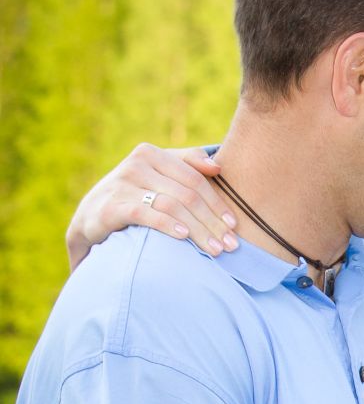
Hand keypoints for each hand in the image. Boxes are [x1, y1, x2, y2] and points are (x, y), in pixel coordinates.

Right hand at [65, 144, 237, 270]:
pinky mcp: (111, 205)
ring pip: (171, 205)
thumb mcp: (157, 178)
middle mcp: (137, 163)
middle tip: (230, 245)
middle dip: (212, 221)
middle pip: (187, 194)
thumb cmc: (132, 198)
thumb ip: (185, 166)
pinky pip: (146, 213)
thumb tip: (217, 167)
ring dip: (197, 229)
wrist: (89, 219)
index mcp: (152, 154)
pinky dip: (167, 224)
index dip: (217, 202)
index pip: (195, 178)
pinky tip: (184, 236)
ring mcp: (122, 183)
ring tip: (214, 249)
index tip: (234, 226)